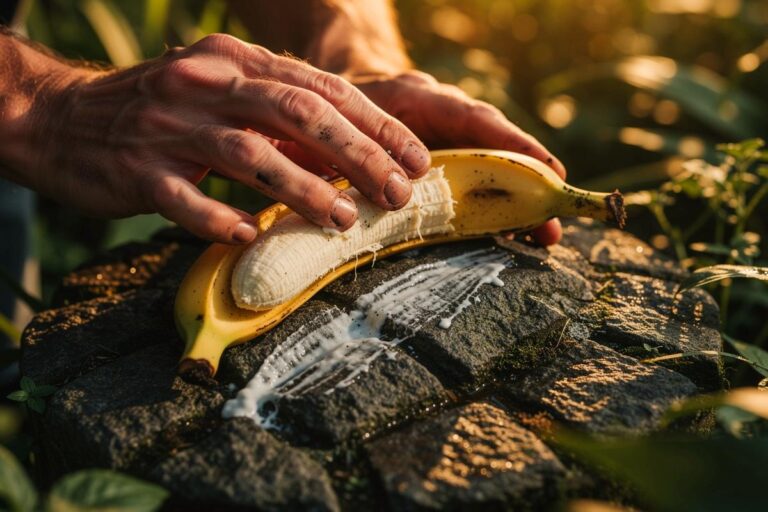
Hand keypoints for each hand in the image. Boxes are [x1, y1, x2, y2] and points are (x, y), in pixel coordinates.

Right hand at [20, 34, 432, 243]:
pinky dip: (220, 219)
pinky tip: (249, 236)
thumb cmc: (162, 112)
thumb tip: (350, 157)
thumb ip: (280, 117)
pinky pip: (185, 199)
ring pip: (249, 155)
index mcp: (235, 61)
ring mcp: (169, 127)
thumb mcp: (224, 96)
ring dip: (305, 189)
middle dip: (358, 155)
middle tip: (397, 193)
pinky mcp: (137, 171)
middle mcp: (206, 84)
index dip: (375, 125)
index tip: (416, 161)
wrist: (62, 118)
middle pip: (297, 114)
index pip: (321, 89)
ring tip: (345, 219)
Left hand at [349, 70, 566, 245]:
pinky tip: (510, 233)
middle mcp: (443, 119)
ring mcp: (445, 143)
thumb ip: (362, 148)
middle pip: (494, 150)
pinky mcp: (442, 165)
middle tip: (551, 223)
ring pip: (489, 170)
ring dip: (516, 202)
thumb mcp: (343, 120)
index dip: (512, 145)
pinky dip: (491, 208)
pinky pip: (472, 185)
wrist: (335, 100)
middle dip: (526, 186)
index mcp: (421, 98)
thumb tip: (377, 192)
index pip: (474, 118)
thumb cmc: (340, 108)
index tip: (547, 171)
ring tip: (542, 235)